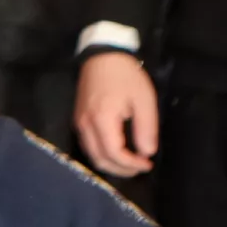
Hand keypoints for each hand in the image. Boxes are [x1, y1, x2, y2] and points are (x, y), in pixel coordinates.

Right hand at [73, 49, 158, 177]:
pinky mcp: (78, 120)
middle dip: (120, 169)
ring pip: (91, 155)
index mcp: (102, 119)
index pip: (114, 153)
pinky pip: (88, 146)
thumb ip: (146, 127)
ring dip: (110, 164)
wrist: (103, 57)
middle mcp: (85, 125)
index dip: (131, 164)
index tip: (147, 164)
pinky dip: (102, 155)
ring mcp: (79, 124)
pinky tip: (116, 152)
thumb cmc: (126, 76)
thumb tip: (146, 152)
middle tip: (139, 168)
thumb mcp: (144, 99)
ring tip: (129, 163)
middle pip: (99, 159)